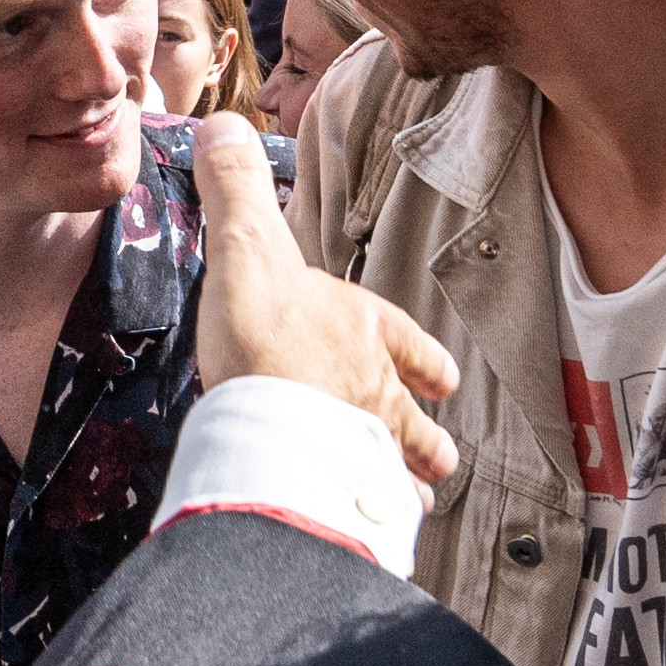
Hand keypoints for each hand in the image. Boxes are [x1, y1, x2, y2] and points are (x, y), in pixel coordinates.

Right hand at [187, 115, 456, 491]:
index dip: (423, 360)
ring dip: (408, 483)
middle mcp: (375, 391)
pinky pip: (368, 514)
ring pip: (398, 469)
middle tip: (443, 458)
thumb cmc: (264, 336)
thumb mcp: (246, 247)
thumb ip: (234, 190)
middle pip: (412, 417)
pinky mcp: (340, 492)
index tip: (443, 379)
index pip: (406, 343)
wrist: (268, 423)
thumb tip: (222, 123)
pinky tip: (379, 542)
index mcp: (362, 330)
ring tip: (420, 502)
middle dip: (425, 436)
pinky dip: (375, 526)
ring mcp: (362, 446)